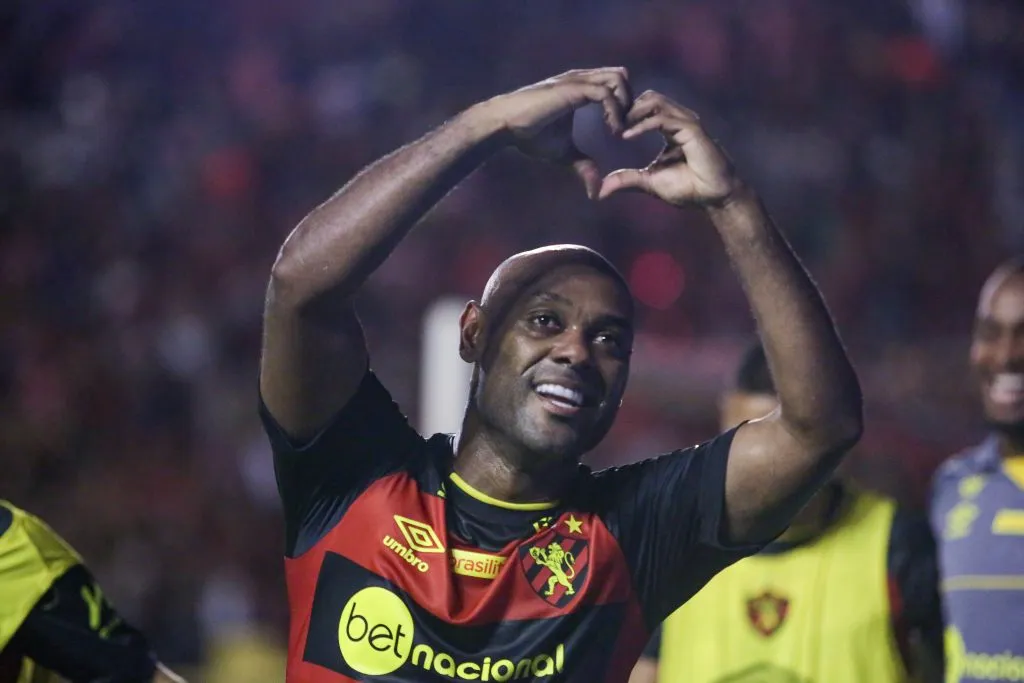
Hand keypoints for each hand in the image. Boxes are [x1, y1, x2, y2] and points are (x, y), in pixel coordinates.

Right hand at [475, 68, 631, 197]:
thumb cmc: (529, 135)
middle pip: (621, 76)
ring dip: (626, 105)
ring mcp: (577, 81)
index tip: (621, 133)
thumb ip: (582, 165)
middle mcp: (581, 80)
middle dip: (630, 102)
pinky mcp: (572, 89)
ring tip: (619, 131)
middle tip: (626, 130)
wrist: (505, 126)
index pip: (615, 84)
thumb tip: (595, 191)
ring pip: (618, 79)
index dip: (624, 106)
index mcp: (580, 90)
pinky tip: (612, 132)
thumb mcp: (563, 154)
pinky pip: (605, 93)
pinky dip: (615, 112)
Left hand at [598, 91, 742, 206]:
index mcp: (670, 127)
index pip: (645, 106)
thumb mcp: (649, 182)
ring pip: (655, 101)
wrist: (714, 198)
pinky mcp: (692, 130)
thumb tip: (600, 190)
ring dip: (632, 113)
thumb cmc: (688, 189)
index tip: (607, 127)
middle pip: (648, 97)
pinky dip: (642, 125)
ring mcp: (686, 122)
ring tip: (616, 129)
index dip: (625, 113)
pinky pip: (662, 119)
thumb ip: (627, 180)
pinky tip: (626, 136)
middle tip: (609, 124)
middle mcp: (679, 120)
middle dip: (626, 108)